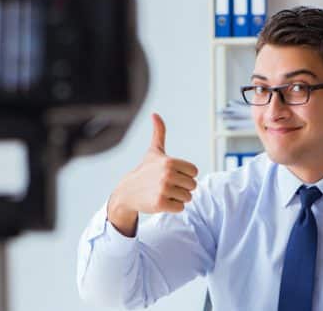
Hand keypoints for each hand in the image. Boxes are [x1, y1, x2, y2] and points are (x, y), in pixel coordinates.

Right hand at [107, 113, 198, 235]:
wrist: (128, 192)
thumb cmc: (145, 171)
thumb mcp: (153, 151)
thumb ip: (159, 133)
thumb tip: (155, 114)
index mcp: (170, 161)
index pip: (194, 172)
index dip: (185, 175)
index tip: (173, 174)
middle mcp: (168, 174)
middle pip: (193, 186)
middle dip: (182, 188)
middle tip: (167, 185)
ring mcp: (164, 189)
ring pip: (187, 197)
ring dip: (178, 198)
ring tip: (164, 193)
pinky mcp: (160, 203)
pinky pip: (180, 208)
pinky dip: (173, 207)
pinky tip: (161, 201)